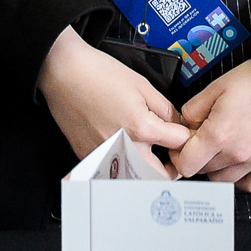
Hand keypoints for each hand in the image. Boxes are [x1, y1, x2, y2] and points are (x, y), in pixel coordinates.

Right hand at [36, 26, 189, 169]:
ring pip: (136, 177)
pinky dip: (124, 164)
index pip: (180, 144)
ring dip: (147, 170)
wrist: (64, 72)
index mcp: (141, 128)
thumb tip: (176, 124)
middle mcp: (124, 148)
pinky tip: (123, 146)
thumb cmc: (97, 74)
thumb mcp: (142, 84)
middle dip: (172, 167)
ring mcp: (106, 156)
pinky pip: (114, 170)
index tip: (184, 135)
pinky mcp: (90, 158)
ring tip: (148, 152)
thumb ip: (165, 108)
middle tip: (171, 154)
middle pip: (161, 176)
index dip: (186, 136)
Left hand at [170, 54, 250, 190]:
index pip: (186, 164)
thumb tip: (183, 127)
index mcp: (219, 133)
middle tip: (203, 138)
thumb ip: (192, 110)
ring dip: (216, 167)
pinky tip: (238, 162)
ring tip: (221, 147)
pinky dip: (240, 178)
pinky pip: (249, 185)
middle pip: (203, 171)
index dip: (178, 154)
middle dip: (198, 156)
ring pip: (223, 180)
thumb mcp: (216, 86)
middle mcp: (237, 153)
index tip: (182, 144)